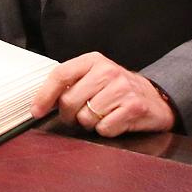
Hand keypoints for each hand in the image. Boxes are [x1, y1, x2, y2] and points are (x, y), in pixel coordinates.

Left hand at [31, 53, 175, 136]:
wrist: (155, 98)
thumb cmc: (118, 89)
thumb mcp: (94, 77)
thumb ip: (71, 83)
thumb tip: (42, 102)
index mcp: (93, 60)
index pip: (60, 75)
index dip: (44, 95)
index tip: (36, 111)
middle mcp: (108, 71)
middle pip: (69, 101)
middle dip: (69, 115)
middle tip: (79, 115)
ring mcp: (122, 89)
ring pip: (85, 118)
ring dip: (89, 123)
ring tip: (102, 114)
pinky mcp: (133, 107)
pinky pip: (104, 129)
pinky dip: (105, 130)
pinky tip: (115, 120)